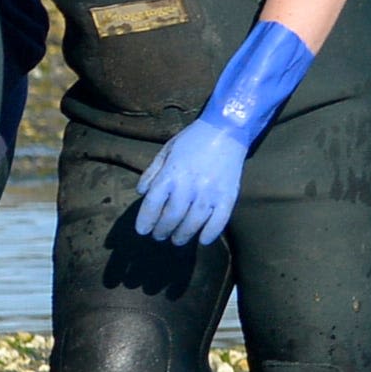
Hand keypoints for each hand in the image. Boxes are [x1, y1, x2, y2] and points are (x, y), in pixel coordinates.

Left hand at [127, 117, 252, 246]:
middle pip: (171, 217)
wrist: (226, 131)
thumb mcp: (165, 151)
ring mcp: (210, 193)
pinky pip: (219, 221)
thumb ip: (152, 173)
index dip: (145, 220)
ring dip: (182, 235)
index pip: (152, 204)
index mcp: (171, 174)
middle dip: (162, 230)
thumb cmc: (192, 141)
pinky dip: (210, 233)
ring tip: (177, 240)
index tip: (142, 231)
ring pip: (193, 222)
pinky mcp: (228, 196)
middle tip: (159, 236)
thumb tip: (141, 193)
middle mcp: (189, 186)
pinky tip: (202, 240)